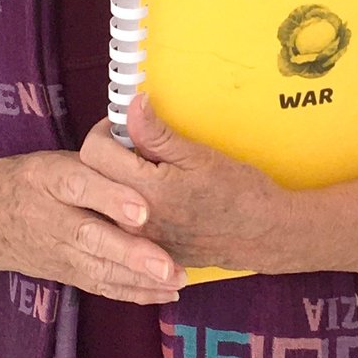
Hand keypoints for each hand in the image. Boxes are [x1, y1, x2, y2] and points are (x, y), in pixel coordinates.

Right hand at [0, 148, 185, 302]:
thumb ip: (94, 156)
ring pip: (97, 269)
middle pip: (91, 236)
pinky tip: (164, 294)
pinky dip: (132, 293)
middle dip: (131, 253)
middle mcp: (49, 217)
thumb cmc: (25, 180)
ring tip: (177, 280)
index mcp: (46, 177)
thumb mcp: (50, 158)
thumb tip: (139, 130)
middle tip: (168, 262)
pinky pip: (98, 286)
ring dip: (139, 278)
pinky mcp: (62, 273)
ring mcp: (55, 251)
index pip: (78, 185)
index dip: (110, 197)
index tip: (143, 208)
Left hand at [78, 98, 286, 274]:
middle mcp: (134, 222)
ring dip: (115, 184)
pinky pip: (122, 227)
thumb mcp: (199, 156)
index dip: (106, 131)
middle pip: (93, 180)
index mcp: (145, 191)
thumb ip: (156, 133)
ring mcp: (140, 243)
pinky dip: (127, 207)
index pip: (94, 154)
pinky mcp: (149, 253)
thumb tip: (132, 103)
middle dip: (106, 157)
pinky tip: (154, 199)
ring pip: (104, 205)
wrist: (265, 235)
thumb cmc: (239, 191)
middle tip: (133, 147)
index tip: (125, 125)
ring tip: (144, 173)